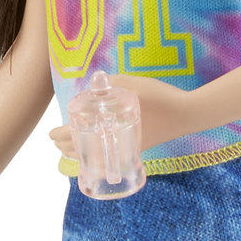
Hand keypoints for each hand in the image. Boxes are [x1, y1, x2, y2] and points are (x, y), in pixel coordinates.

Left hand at [47, 76, 200, 161]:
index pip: (79, 138)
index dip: (61, 137)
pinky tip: (95, 148)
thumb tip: (94, 85)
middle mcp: (119, 146)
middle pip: (84, 152)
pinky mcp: (138, 148)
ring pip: (96, 157)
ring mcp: (129, 149)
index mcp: (113, 132)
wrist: (189, 114)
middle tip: (56, 141)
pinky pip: (110, 156)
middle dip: (67, 148)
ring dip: (80, 153)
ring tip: (68, 147)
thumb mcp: (134, 84)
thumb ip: (111, 83)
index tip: (51, 134)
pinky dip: (96, 155)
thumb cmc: (162, 100)